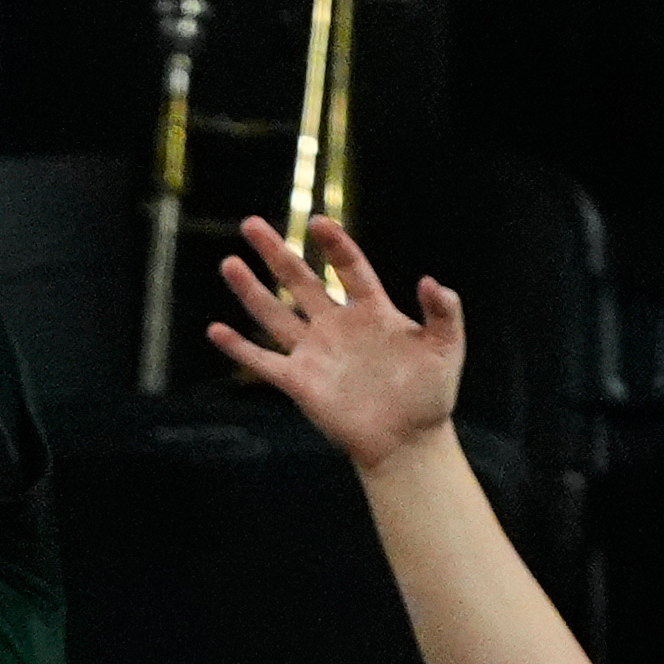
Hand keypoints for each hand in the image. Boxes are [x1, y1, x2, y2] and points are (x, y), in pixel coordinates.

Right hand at [199, 210, 463, 472]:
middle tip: (251, 224)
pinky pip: (263, 361)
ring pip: (275, 314)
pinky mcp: (299, 382)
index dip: (334, 244)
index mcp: (372, 311)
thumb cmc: (430, 394)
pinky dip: (239, 348)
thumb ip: (444, 312)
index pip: (349, 267)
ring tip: (230, 263)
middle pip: (300, 280)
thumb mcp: (447, 347)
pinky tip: (216, 330)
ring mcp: (315, 353)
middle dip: (276, 252)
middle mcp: (336, 326)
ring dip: (251, 290)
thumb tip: (429, 281)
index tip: (318, 223)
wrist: (407, 441)